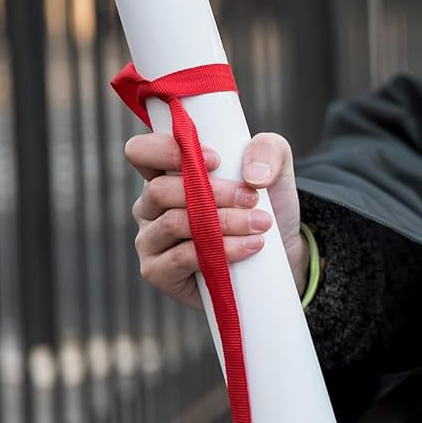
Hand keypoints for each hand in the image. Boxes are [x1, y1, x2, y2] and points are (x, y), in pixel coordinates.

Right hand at [126, 132, 306, 309]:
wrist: (280, 251)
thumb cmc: (266, 202)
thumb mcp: (275, 166)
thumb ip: (267, 150)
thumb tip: (252, 174)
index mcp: (165, 172)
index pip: (141, 151)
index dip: (169, 151)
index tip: (216, 160)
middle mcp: (150, 205)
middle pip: (159, 190)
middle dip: (212, 193)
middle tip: (251, 198)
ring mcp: (150, 240)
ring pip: (172, 224)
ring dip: (222, 222)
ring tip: (259, 224)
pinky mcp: (158, 272)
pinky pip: (180, 258)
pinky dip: (220, 250)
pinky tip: (249, 246)